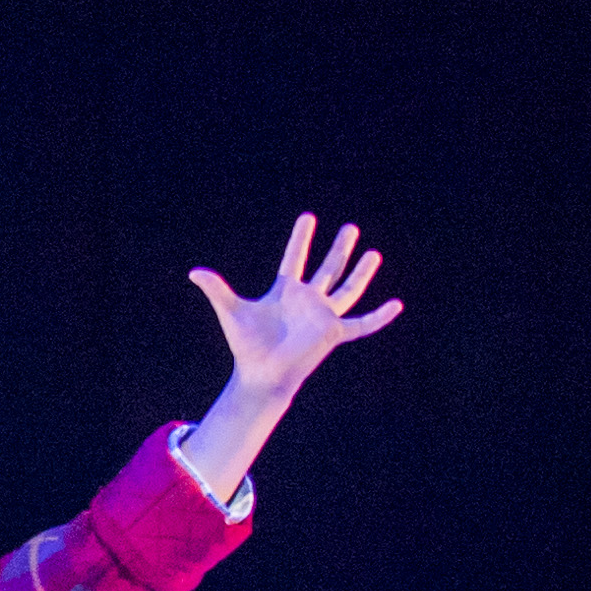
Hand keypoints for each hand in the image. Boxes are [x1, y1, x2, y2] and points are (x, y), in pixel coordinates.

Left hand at [188, 215, 402, 404]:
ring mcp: (322, 316)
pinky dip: (379, 317)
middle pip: (327, 268)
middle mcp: (307, 300)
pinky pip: (362, 324)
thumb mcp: (231, 311)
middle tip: (350, 228)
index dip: (300, 239)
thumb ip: (216, 289)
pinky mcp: (333, 332)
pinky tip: (396, 305)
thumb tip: (193, 272)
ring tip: (373, 253)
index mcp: (285, 291)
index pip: (295, 258)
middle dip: (339, 248)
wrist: (261, 373)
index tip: (308, 217)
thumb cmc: (246, 345)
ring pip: (347, 289)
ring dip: (361, 272)